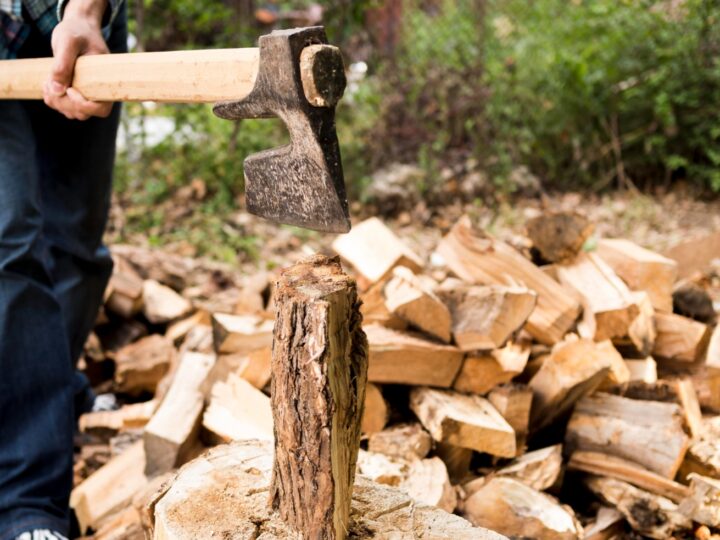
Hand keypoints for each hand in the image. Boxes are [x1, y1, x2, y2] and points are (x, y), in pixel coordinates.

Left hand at [43, 0, 111, 119]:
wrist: (78, 27)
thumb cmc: (77, 31)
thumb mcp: (68, 42)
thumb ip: (62, 65)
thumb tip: (56, 91)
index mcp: (106, 82)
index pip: (101, 109)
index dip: (83, 105)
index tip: (69, 89)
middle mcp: (100, 92)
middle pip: (83, 114)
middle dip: (63, 102)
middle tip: (49, 82)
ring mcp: (88, 94)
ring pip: (73, 113)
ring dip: (56, 101)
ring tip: (47, 80)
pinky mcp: (77, 93)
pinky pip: (65, 107)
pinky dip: (52, 98)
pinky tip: (47, 82)